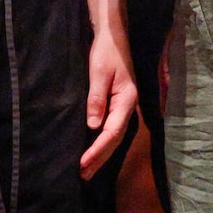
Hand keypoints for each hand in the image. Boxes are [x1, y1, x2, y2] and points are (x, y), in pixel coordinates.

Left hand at [79, 24, 136, 176]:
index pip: (112, 132)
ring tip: (87, 170)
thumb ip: (96, 99)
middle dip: (100, 158)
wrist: (113, 37)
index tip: (84, 163)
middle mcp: (128, 107)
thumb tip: (93, 126)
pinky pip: (110, 128)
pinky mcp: (116, 105)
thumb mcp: (99, 73)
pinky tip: (93, 151)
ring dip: (101, 154)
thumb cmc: (106, 52)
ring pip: (113, 136)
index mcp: (127, 100)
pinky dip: (101, 142)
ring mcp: (123, 107)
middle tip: (83, 175)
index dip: (98, 149)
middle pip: (115, 139)